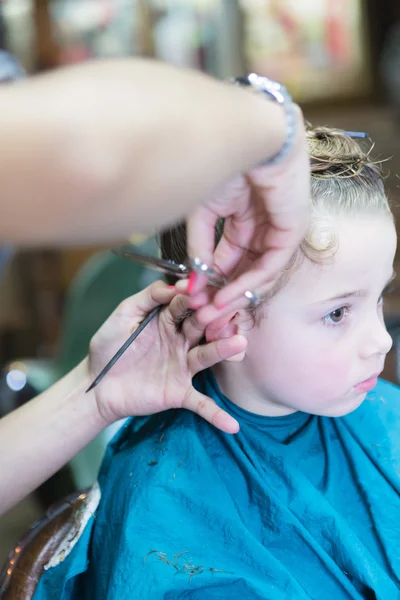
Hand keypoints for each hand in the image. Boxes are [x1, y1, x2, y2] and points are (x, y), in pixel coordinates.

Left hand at [88, 281, 246, 432]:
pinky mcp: (179, 392)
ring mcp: (182, 367)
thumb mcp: (125, 314)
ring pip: (207, 356)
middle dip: (213, 317)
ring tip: (239, 344)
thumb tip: (175, 285)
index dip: (194, 297)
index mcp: (167, 319)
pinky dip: (216, 414)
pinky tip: (232, 426)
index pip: (186, 304)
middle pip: (202, 326)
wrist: (97, 385)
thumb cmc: (108, 347)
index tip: (203, 291)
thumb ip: (148, 297)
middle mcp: (181, 340)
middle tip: (225, 310)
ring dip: (224, 351)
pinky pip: (201, 404)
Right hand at [186, 106, 309, 322]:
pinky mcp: (293, 229)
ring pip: (259, 271)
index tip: (193, 299)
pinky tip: (227, 296)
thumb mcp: (202, 212)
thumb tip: (194, 281)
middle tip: (203, 316)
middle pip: (244, 268)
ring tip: (213, 312)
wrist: (242, 136)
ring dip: (235, 294)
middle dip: (222, 293)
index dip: (210, 280)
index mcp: (243, 215)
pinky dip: (249, 283)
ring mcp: (281, 227)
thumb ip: (199, 248)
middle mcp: (264, 224)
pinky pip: (271, 265)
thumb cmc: (220, 162)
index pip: (229, 256)